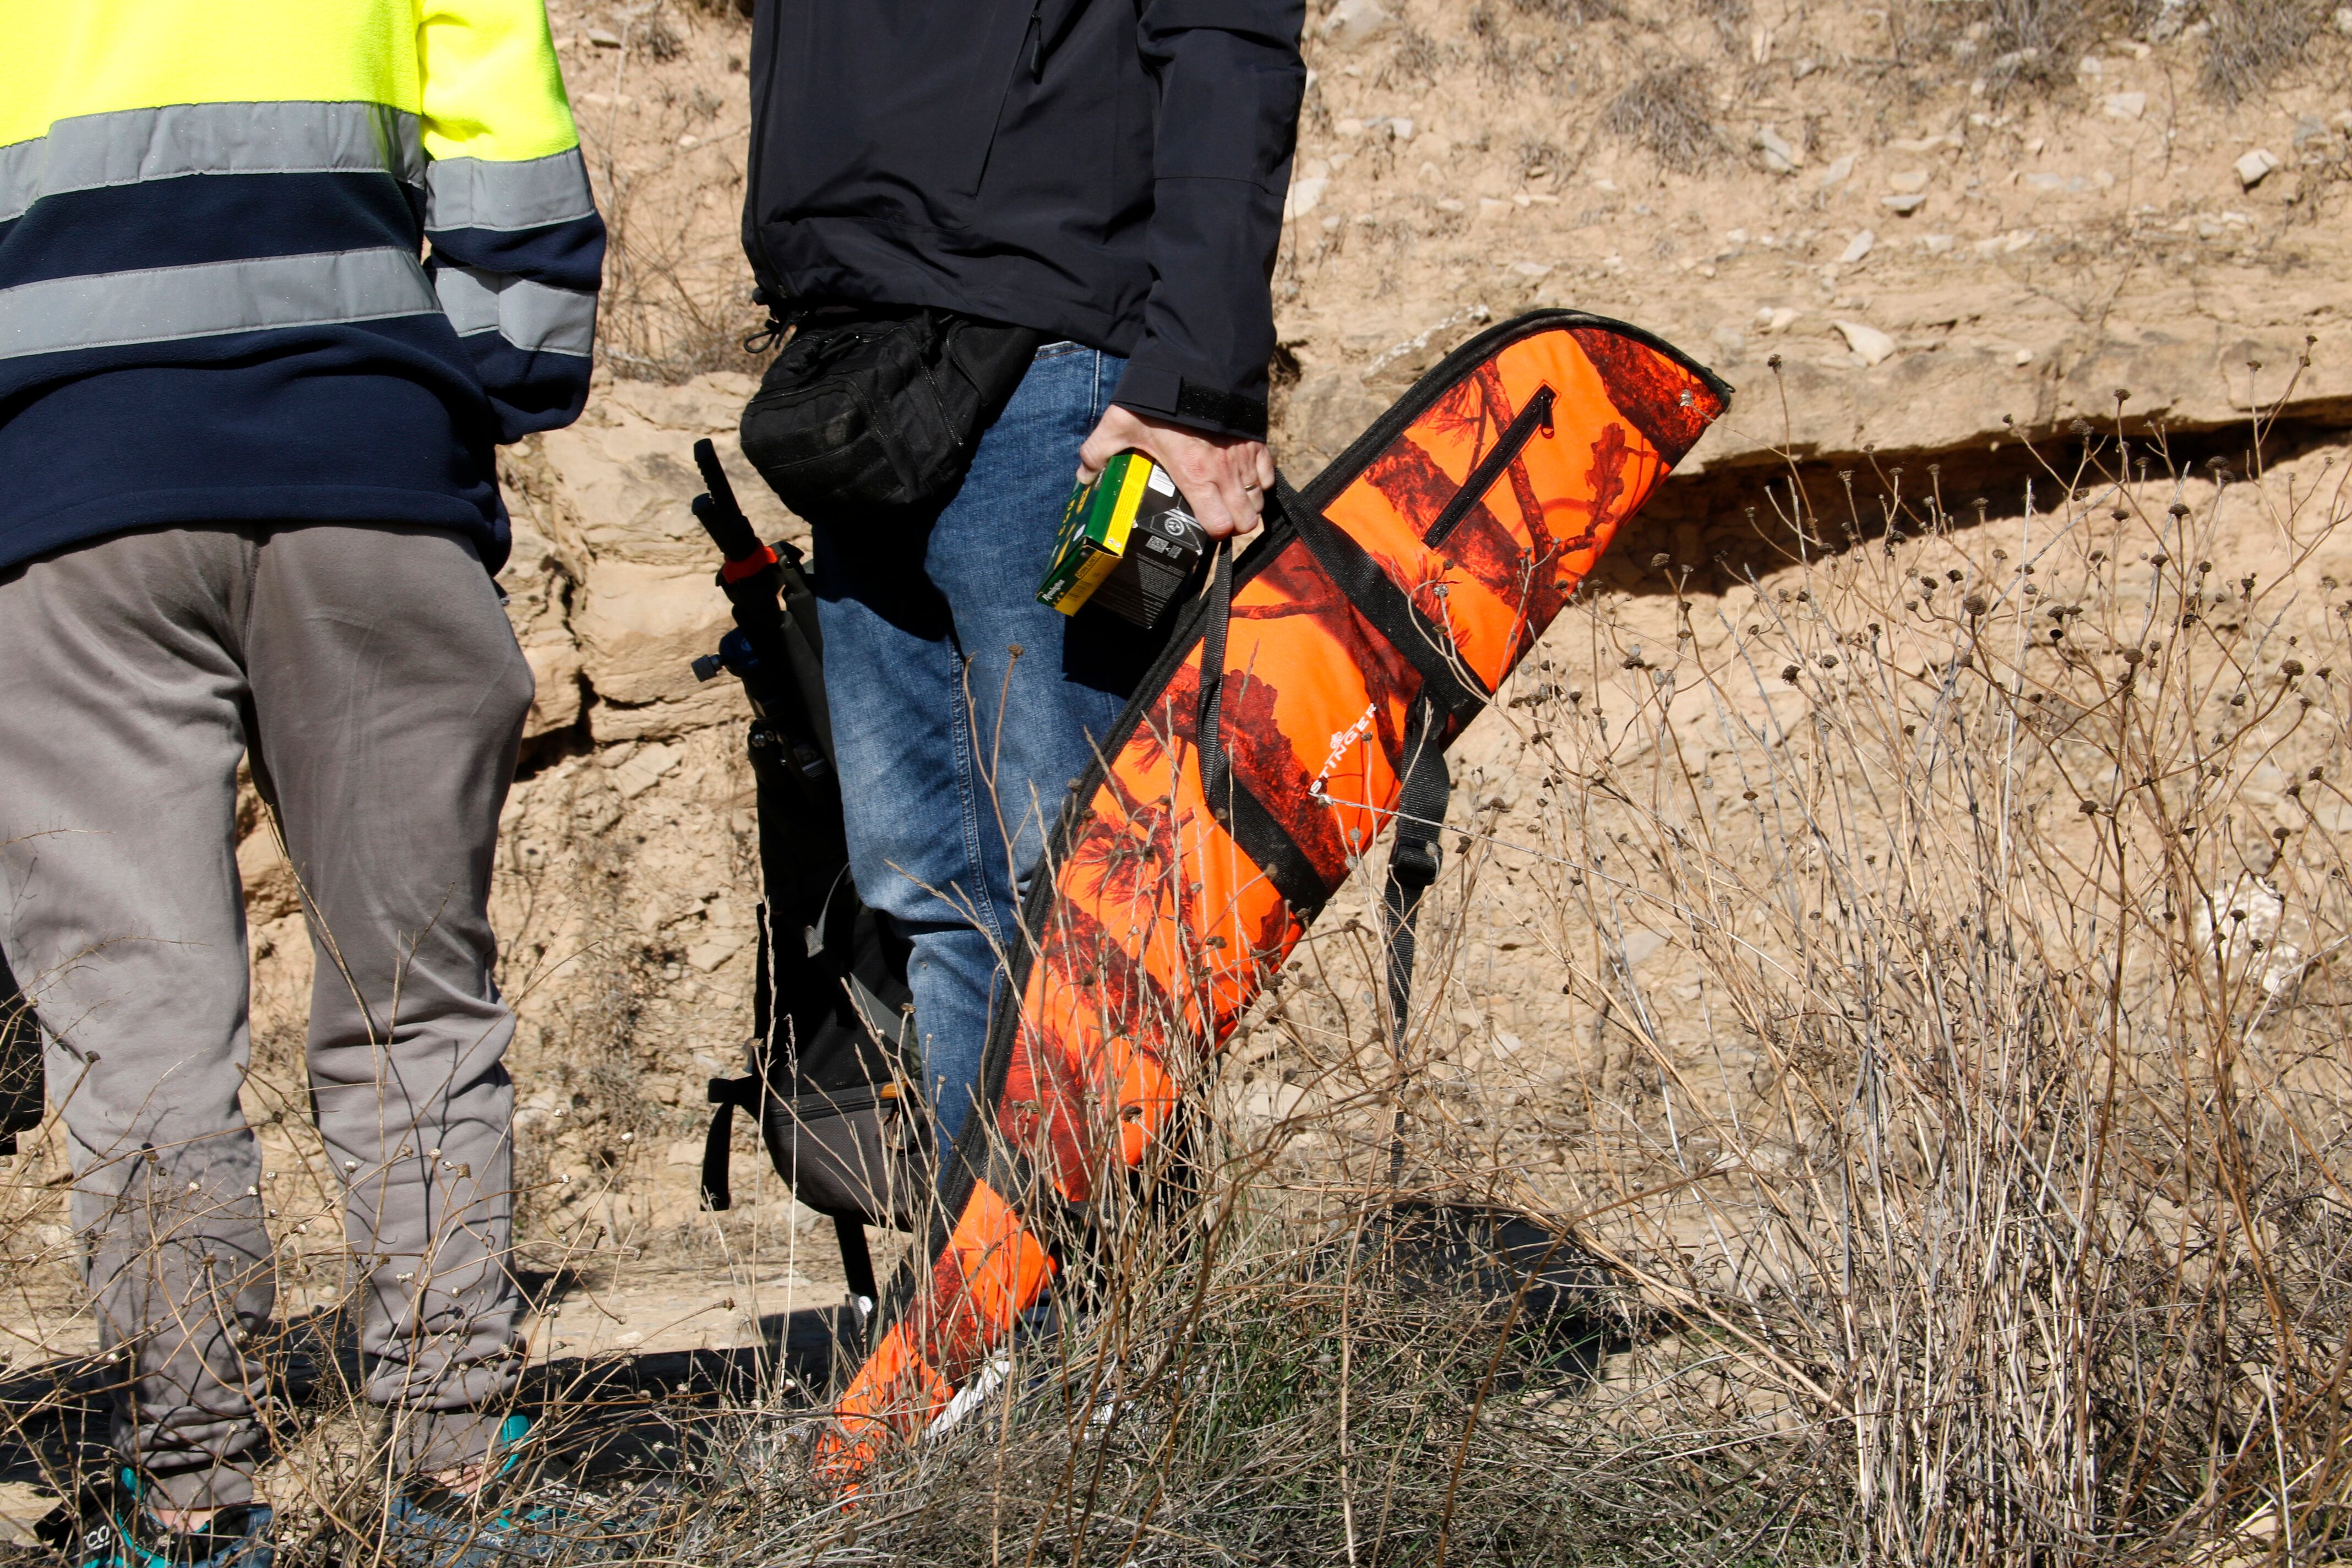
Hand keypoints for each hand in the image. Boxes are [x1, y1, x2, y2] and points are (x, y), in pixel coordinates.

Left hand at [1077, 405, 1275, 539]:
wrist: (1197, 361)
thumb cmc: (1159, 400)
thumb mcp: (1121, 424)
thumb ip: (1098, 451)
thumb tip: (1085, 476)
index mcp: (1195, 476)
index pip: (1220, 525)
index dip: (1213, 532)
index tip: (1201, 527)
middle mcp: (1225, 472)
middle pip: (1246, 520)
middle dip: (1234, 524)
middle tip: (1217, 517)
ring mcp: (1244, 457)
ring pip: (1259, 500)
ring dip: (1246, 505)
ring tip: (1228, 500)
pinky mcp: (1257, 441)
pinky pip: (1268, 475)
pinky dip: (1259, 481)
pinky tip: (1242, 478)